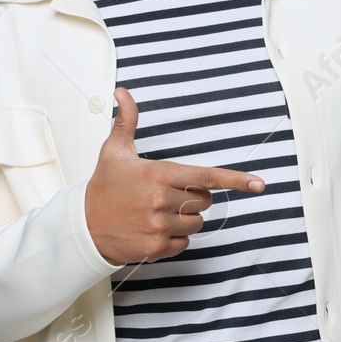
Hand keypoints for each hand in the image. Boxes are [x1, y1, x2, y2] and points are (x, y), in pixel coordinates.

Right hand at [83, 87, 265, 266]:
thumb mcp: (115, 151)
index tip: (258, 184)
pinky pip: (185, 243)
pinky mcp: (157, 248)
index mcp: (159, 175)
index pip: (206, 177)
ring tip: (157, 212)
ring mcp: (161, 226)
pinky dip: (174, 238)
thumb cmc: (103, 188)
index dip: (236, 180)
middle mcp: (163, 201)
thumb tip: (123, 93)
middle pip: (204, 200)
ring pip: (196, 223)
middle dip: (192, 197)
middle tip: (167, 194)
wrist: (82, 226)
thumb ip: (127, 121)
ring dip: (184, 218)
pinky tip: (153, 228)